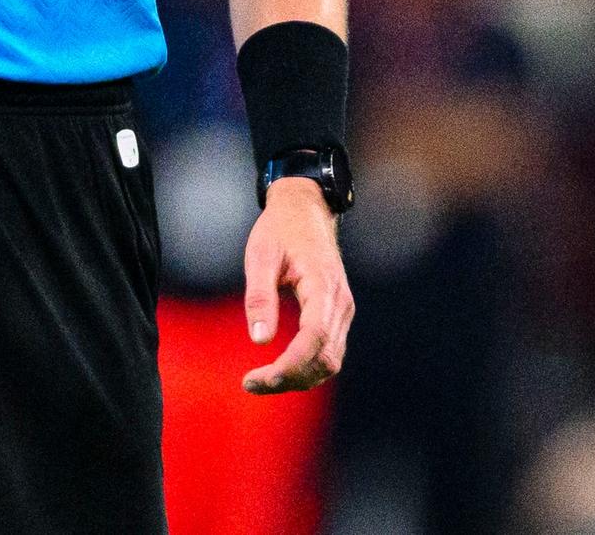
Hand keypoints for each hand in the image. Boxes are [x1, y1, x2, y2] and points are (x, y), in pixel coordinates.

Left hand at [241, 177, 352, 393]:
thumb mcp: (260, 256)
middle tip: (251, 384)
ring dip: (299, 378)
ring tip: (261, 382)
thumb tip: (258, 340)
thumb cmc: (279, 230)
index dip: (289, 366)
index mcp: (323, 287)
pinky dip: (307, 368)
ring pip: (330, 361)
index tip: (259, 379)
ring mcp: (343, 311)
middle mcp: (340, 303)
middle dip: (290, 379)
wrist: (305, 210)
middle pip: (324, 358)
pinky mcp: (338, 315)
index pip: (314, 340)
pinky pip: (329, 352)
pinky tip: (280, 370)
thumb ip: (260, 296)